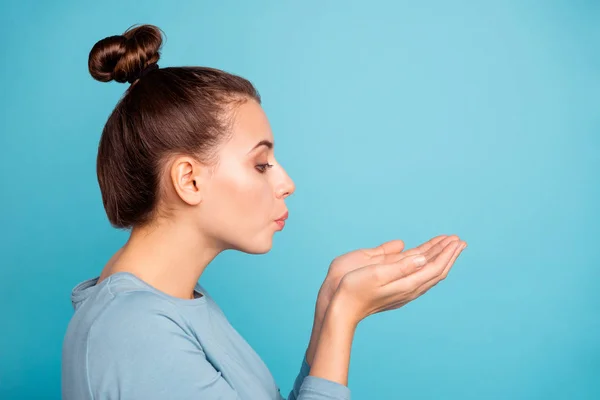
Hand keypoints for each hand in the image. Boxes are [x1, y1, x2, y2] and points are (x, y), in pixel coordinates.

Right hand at [319, 234, 449, 303]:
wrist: (340, 308)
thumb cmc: (353, 289)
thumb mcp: (375, 274)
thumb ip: (400, 265)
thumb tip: (422, 258)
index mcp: (406, 283)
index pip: (435, 266)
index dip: (447, 253)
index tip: (456, 240)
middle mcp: (408, 287)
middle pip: (435, 269)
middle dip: (447, 253)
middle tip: (458, 240)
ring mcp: (402, 289)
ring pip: (427, 272)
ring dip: (438, 257)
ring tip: (447, 245)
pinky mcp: (394, 288)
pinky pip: (417, 274)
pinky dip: (425, 263)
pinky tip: (425, 258)